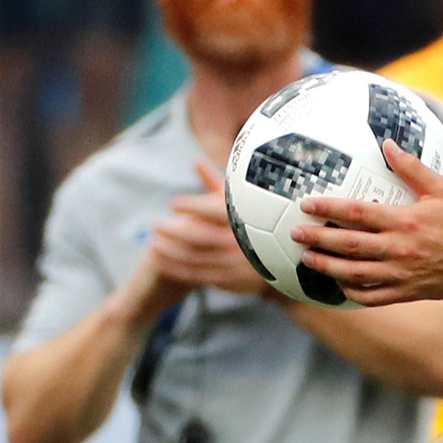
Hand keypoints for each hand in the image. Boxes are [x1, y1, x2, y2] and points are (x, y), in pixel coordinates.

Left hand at [146, 160, 269, 295]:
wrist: (289, 258)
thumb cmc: (263, 221)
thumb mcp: (245, 201)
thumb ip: (217, 183)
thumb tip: (195, 161)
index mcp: (248, 219)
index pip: (215, 210)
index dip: (192, 206)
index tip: (173, 203)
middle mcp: (242, 242)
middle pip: (199, 236)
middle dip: (173, 231)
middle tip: (155, 225)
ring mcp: (236, 263)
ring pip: (195, 257)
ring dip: (170, 252)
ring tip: (152, 244)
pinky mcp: (231, 281)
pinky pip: (197, 275)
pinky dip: (175, 269)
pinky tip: (160, 261)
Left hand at [291, 140, 442, 304]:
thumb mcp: (441, 188)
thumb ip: (411, 167)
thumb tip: (387, 144)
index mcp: (405, 221)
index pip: (357, 213)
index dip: (328, 209)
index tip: (307, 204)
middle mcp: (399, 249)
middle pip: (347, 245)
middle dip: (317, 239)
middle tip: (295, 233)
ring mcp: (401, 274)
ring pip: (353, 273)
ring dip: (326, 266)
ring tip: (307, 259)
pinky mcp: (406, 292)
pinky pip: (371, 296)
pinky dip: (351, 291)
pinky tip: (340, 283)